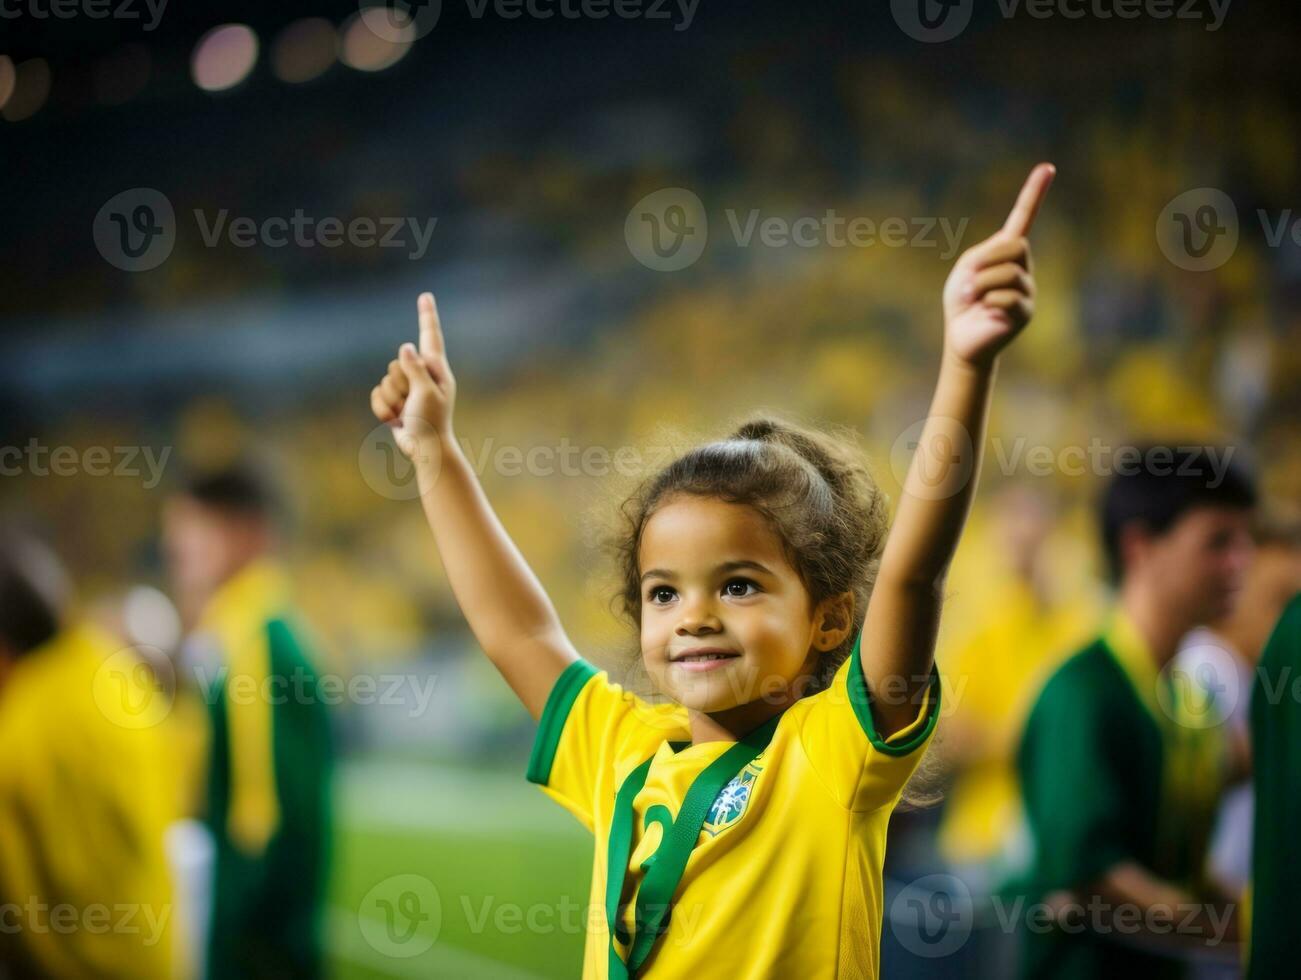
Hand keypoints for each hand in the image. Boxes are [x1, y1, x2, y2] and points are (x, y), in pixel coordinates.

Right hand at [369, 292, 457, 458]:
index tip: (425, 295)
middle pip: (395, 365)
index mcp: (436, 370)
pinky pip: (376, 395)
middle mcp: (421, 376)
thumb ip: (415, 369)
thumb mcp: (426, 392)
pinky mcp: (394, 401)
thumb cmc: (432, 422)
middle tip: (413, 403)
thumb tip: (406, 346)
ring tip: (406, 414)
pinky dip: (382, 409)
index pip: (430, 337)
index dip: (426, 316)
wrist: (425, 450)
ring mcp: (406, 389)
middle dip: (399, 385)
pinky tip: (395, 420)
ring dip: (391, 400)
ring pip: (384, 380)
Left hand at [943, 163, 1054, 367]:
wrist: (962, 338)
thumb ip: (985, 254)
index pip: (1024, 218)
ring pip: (1009, 272)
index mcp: (1006, 252)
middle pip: (1016, 245)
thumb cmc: (962, 302)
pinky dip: (987, 300)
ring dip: (981, 283)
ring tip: (971, 297)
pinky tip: (984, 310)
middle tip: (967, 279)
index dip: (1034, 193)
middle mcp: (1023, 267)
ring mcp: (1028, 289)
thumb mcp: (966, 269)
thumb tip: (1010, 260)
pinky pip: (1008, 296)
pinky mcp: (1025, 312)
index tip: (1047, 168)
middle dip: (986, 260)